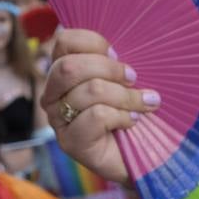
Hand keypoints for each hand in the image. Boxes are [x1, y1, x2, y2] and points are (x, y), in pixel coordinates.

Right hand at [39, 29, 160, 187]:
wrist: (143, 156)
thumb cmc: (133, 111)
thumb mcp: (124, 79)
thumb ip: (114, 61)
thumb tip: (118, 49)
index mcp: (62, 72)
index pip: (64, 41)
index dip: (93, 42)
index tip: (118, 53)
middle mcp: (52, 94)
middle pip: (70, 67)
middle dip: (109, 69)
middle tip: (133, 78)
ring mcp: (58, 120)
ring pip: (89, 91)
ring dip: (126, 96)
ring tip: (145, 103)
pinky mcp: (70, 142)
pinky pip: (97, 116)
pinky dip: (122, 116)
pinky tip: (132, 122)